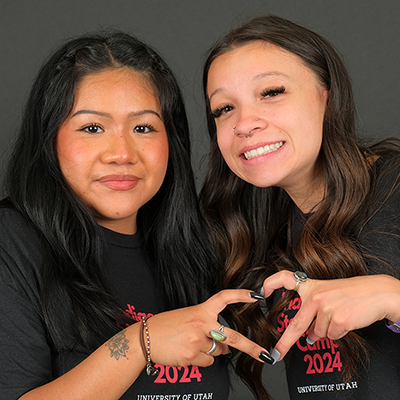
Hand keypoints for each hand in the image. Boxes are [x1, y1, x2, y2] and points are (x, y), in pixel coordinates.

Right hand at [146, 289, 272, 366]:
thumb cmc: (165, 326)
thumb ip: (207, 328)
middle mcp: (201, 324)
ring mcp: (197, 341)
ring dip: (213, 350)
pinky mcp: (192, 356)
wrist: (145, 338)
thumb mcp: (187, 318)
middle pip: (232, 337)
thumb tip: (224, 345)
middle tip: (265, 355)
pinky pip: (207, 361)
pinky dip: (202, 359)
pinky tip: (188, 352)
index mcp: (200, 310)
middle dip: (251, 348)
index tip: (255, 296)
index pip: (224, 298)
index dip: (240, 295)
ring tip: (193, 343)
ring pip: (218, 351)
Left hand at [262, 271, 399, 361]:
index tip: (261, 292)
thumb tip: (309, 336)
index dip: (270, 283)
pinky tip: (345, 320)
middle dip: (285, 342)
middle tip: (277, 352)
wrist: (377, 292)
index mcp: (311, 286)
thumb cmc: (353, 292)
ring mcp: (325, 307)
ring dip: (326, 332)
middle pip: (296, 324)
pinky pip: (332, 336)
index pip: (285, 278)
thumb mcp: (328, 294)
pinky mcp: (338, 319)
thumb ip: (314, 311)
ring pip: (318, 333)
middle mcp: (315, 296)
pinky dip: (338, 333)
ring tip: (339, 316)